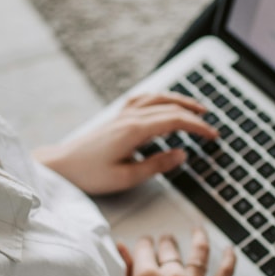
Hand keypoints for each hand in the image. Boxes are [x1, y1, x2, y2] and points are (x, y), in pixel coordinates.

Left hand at [35, 92, 217, 194]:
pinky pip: (143, 99)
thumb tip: (182, 154)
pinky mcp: (117, 117)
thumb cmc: (90, 174)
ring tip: (196, 108)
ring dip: (179, 100)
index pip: (175, 120)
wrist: (61, 165)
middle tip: (211, 125)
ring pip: (157, 98)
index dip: (197, 127)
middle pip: (169, 106)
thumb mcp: (126, 177)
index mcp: (134, 130)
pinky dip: (160, 98)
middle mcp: (129, 117)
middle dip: (194, 114)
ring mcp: (122, 114)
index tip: (213, 135)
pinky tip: (164, 102)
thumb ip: (157, 165)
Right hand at [118, 227, 236, 275]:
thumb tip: (122, 250)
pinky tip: (230, 250)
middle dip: (166, 242)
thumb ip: (127, 275)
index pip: (144, 247)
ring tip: (197, 232)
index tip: (143, 245)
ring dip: (198, 238)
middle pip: (169, 247)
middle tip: (165, 242)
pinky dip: (230, 258)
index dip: (143, 244)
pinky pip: (225, 273)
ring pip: (199, 251)